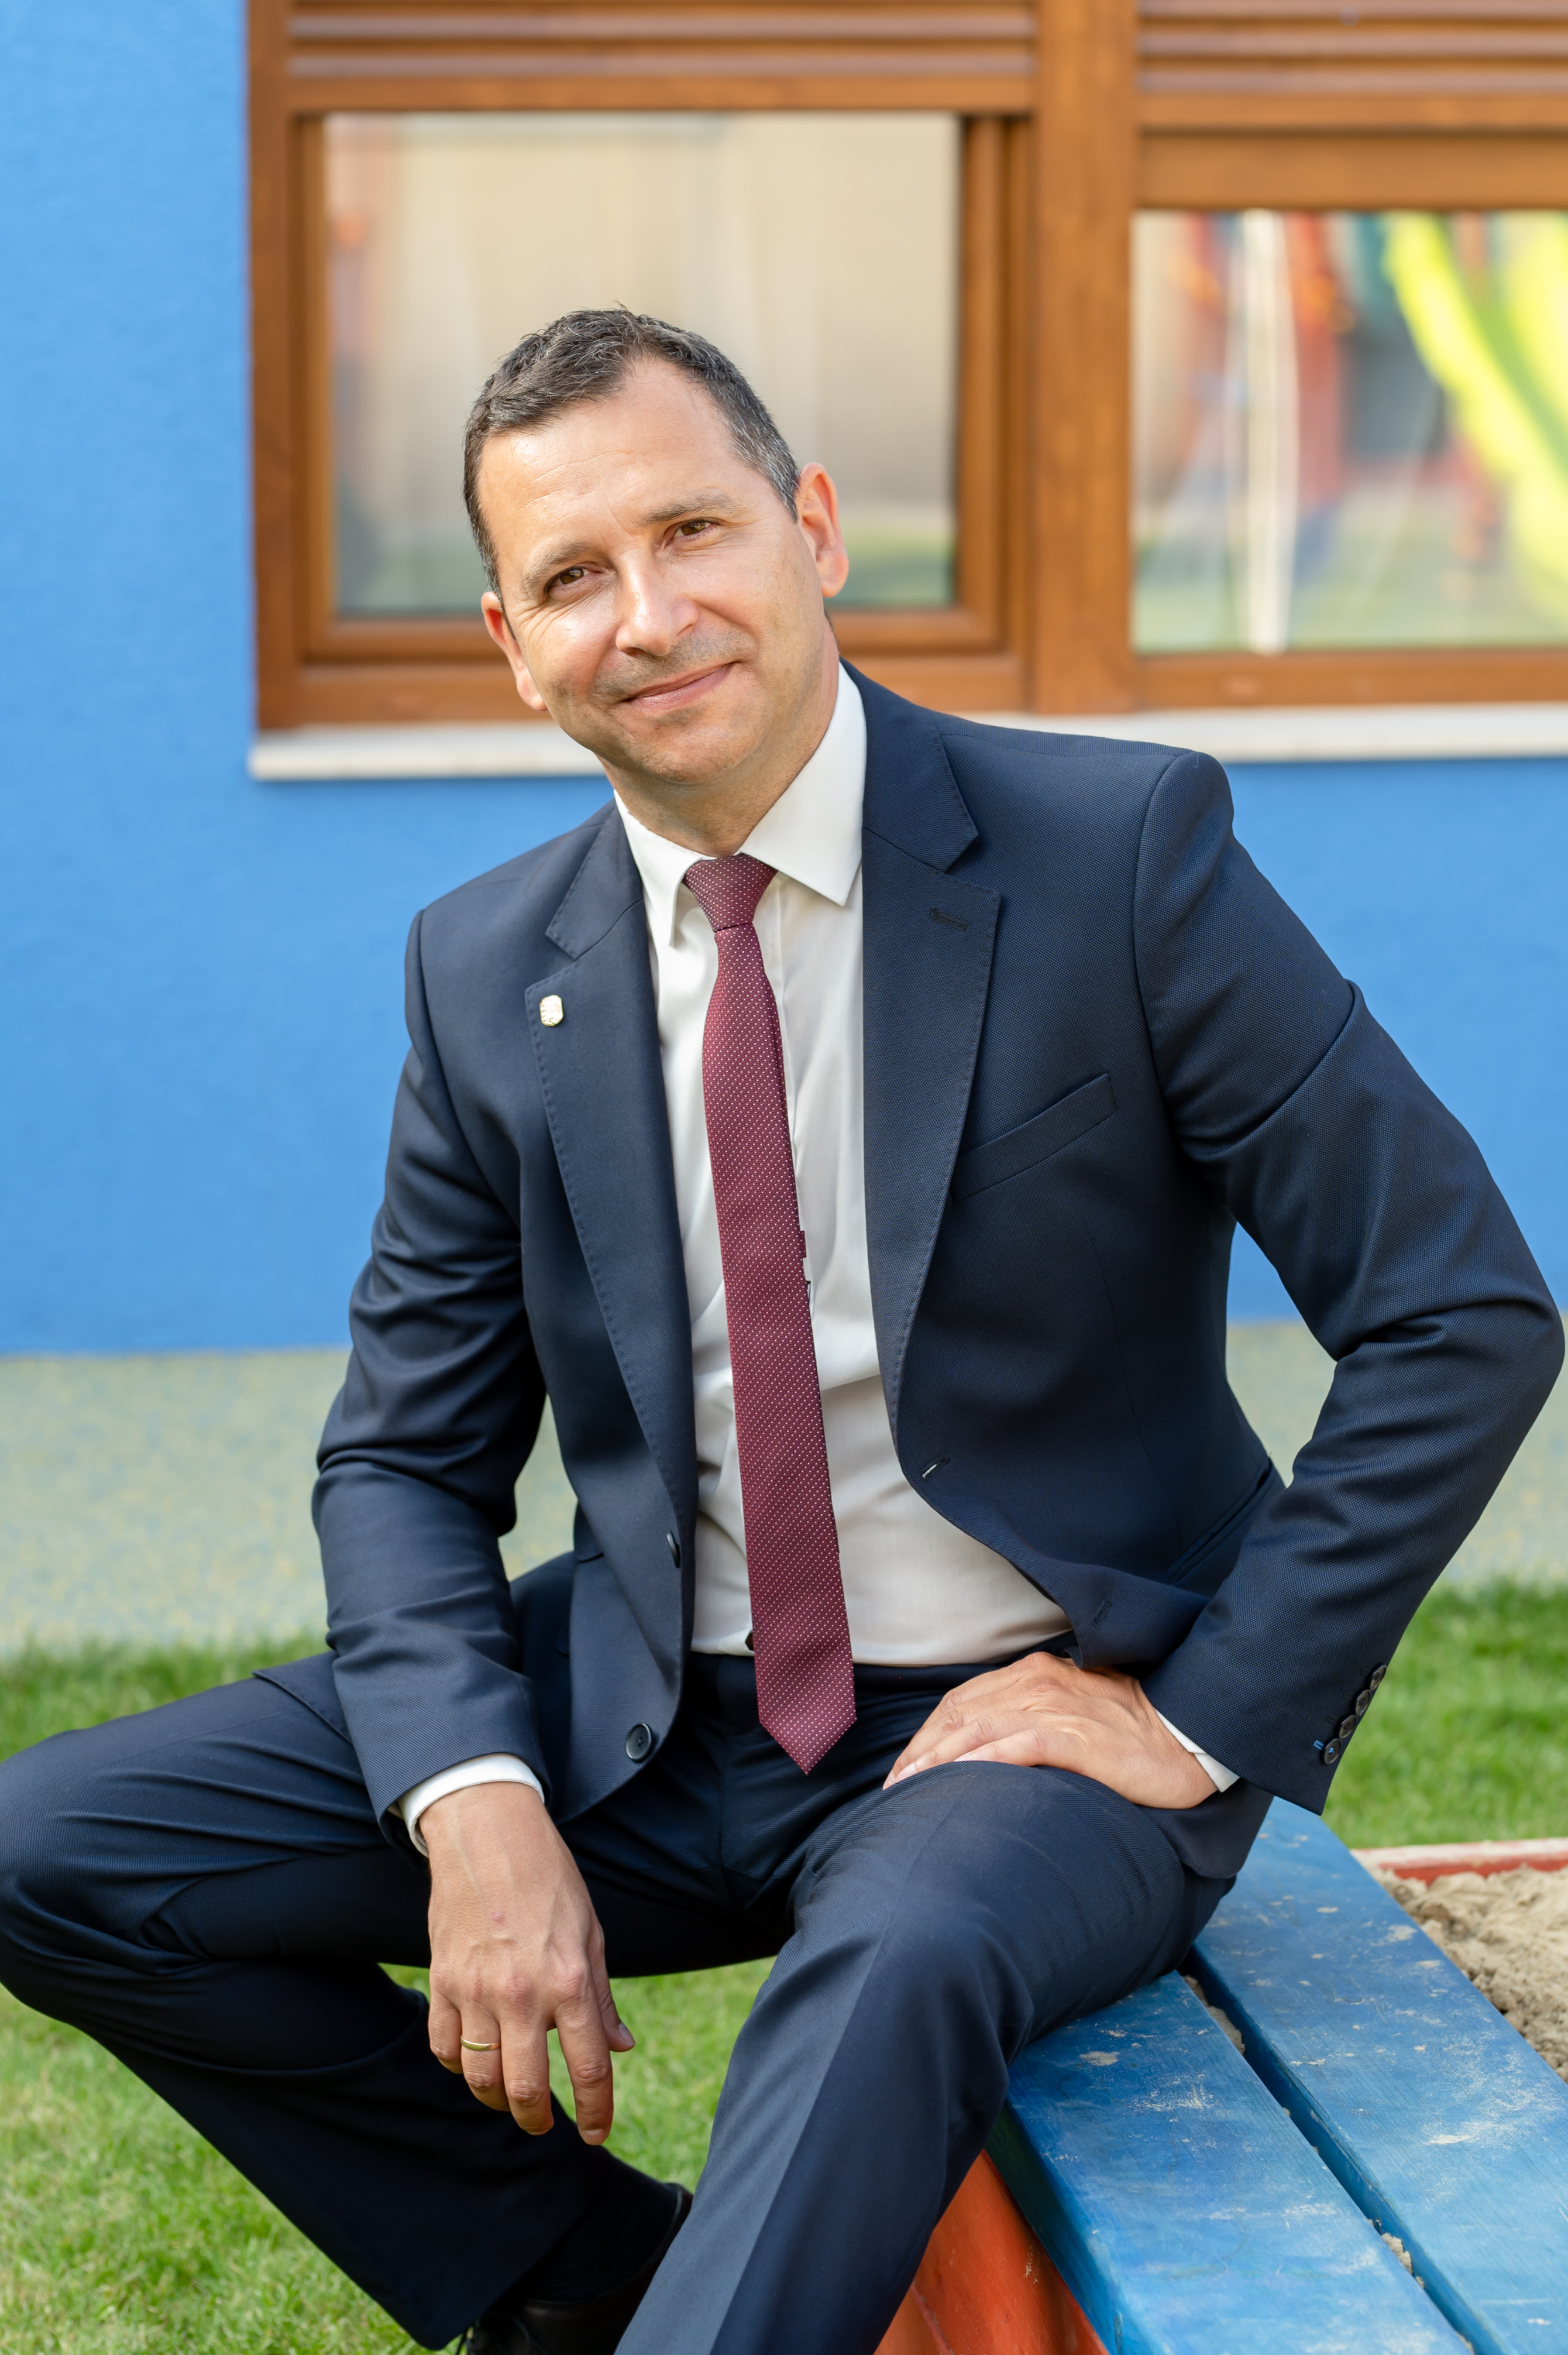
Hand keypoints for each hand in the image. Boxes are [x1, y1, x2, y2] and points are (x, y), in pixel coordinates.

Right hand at [422, 1781, 633, 2140]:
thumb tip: (620, 2047)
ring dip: (497, 2100)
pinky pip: (443, 2046)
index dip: (597, 2111)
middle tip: (545, 2123)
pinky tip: (474, 2060)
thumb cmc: (549, 1879)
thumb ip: (601, 1997)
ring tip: (509, 2098)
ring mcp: (476, 1989)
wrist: (489, 1834)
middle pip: (524, 2090)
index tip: (597, 2133)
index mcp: (569, 1981)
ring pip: (479, 2077)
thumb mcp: (592, 1932)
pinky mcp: (442, 1980)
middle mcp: (522, 1993)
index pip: (589, 2068)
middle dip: (537, 2119)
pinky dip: (458, 2065)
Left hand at [883, 1652, 1216, 1810]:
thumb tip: (989, 1748)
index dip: (927, 1735)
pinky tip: (957, 1782)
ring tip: (909, 1789)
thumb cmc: (1131, 1730)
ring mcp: (1054, 1708)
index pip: (961, 1701)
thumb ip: (1033, 1718)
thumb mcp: (1073, 1711)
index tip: (905, 1769)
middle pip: (958, 1713)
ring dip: (936, 1759)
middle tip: (894, 1788)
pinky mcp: (1074, 1737)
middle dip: (920, 1751)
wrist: (1188, 1733)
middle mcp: (1036, 1682)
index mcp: (1033, 1673)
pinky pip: (1015, 1747)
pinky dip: (979, 1762)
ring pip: (977, 1727)